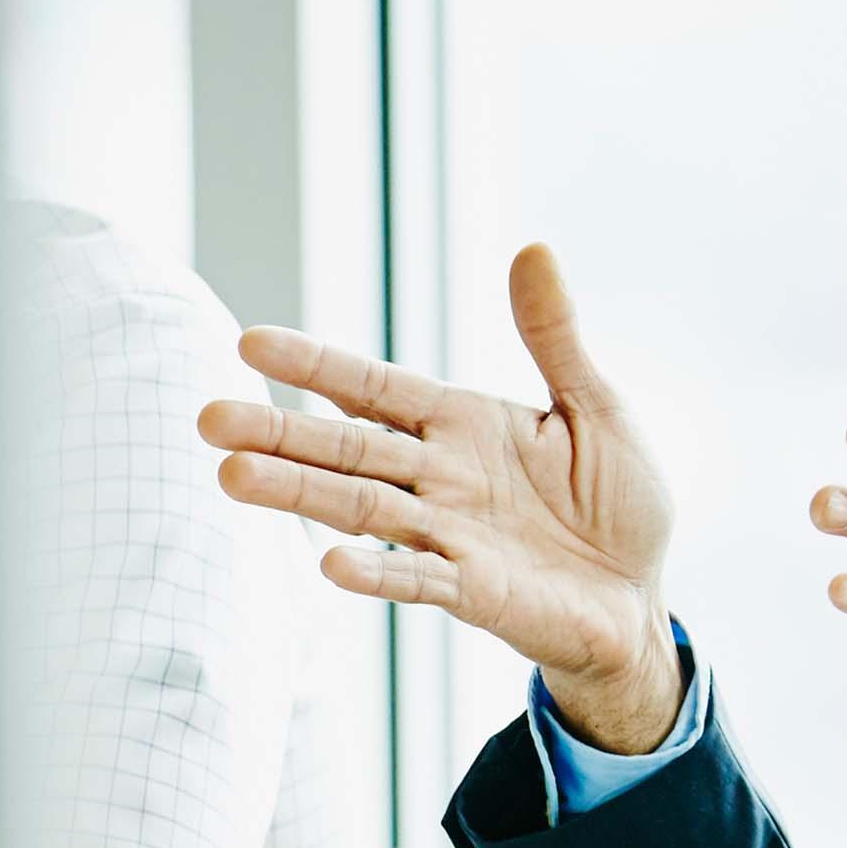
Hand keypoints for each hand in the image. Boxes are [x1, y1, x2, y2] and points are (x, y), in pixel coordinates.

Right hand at [200, 244, 685, 748]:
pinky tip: (329, 566)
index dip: (317, 367)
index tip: (250, 343)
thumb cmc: (617, 503)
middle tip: (206, 418)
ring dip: (300, 495)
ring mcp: (451, 535)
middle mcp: (441, 477)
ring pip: (362, 509)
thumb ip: (554, 337)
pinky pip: (418, 579)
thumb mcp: (595, 406)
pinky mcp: (474, 591)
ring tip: (233, 477)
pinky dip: (378, 574)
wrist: (639, 598)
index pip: (374, 388)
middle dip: (278, 433)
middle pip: (346, 449)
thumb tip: (534, 249)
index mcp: (462, 425)